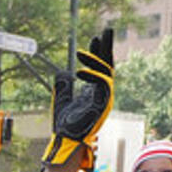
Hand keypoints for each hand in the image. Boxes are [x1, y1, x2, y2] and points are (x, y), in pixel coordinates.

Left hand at [43, 29, 115, 171]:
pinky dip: (92, 75)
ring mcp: (105, 99)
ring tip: (87, 47)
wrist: (66, 142)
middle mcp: (103, 94)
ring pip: (107, 72)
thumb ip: (63, 86)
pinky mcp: (103, 104)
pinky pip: (102, 84)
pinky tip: (79, 71)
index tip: (95, 38)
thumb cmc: (65, 126)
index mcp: (95, 93)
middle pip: (109, 65)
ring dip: (98, 58)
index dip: (98, 53)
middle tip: (108, 29)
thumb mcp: (62, 100)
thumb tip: (62, 72)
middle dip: (107, 47)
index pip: (100, 68)